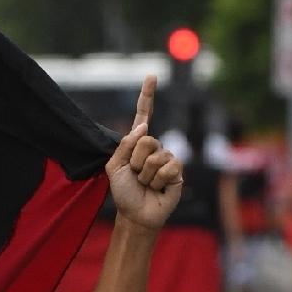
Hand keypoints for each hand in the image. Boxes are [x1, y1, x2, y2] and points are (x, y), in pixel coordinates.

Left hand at [105, 75, 182, 230]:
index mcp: (137, 143)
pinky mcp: (177, 171)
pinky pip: (168, 167)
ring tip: (146, 184)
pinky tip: (158, 188)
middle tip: (136, 176)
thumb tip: (144, 126)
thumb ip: (125, 145)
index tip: (151, 76)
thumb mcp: (114, 167)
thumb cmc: (124, 192)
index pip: (144, 115)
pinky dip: (158, 181)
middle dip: (136, 162)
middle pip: (146, 140)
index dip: (147, 96)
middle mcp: (154, 147)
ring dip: (145, 175)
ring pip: (155, 157)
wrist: (135, 214)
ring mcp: (167, 158)